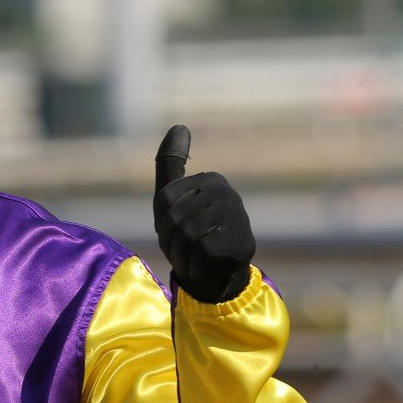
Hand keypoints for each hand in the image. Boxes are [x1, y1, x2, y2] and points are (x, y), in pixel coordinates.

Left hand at [153, 125, 254, 303]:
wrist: (216, 277)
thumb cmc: (189, 235)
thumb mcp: (172, 200)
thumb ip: (171, 163)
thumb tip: (179, 126)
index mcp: (211, 180)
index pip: (166, 198)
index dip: (161, 222)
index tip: (172, 232)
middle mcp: (228, 193)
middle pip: (176, 217)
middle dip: (170, 242)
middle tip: (181, 251)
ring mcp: (238, 217)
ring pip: (188, 234)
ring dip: (182, 256)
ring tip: (191, 259)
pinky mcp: (241, 241)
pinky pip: (202, 251)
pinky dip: (196, 265)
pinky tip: (204, 266)